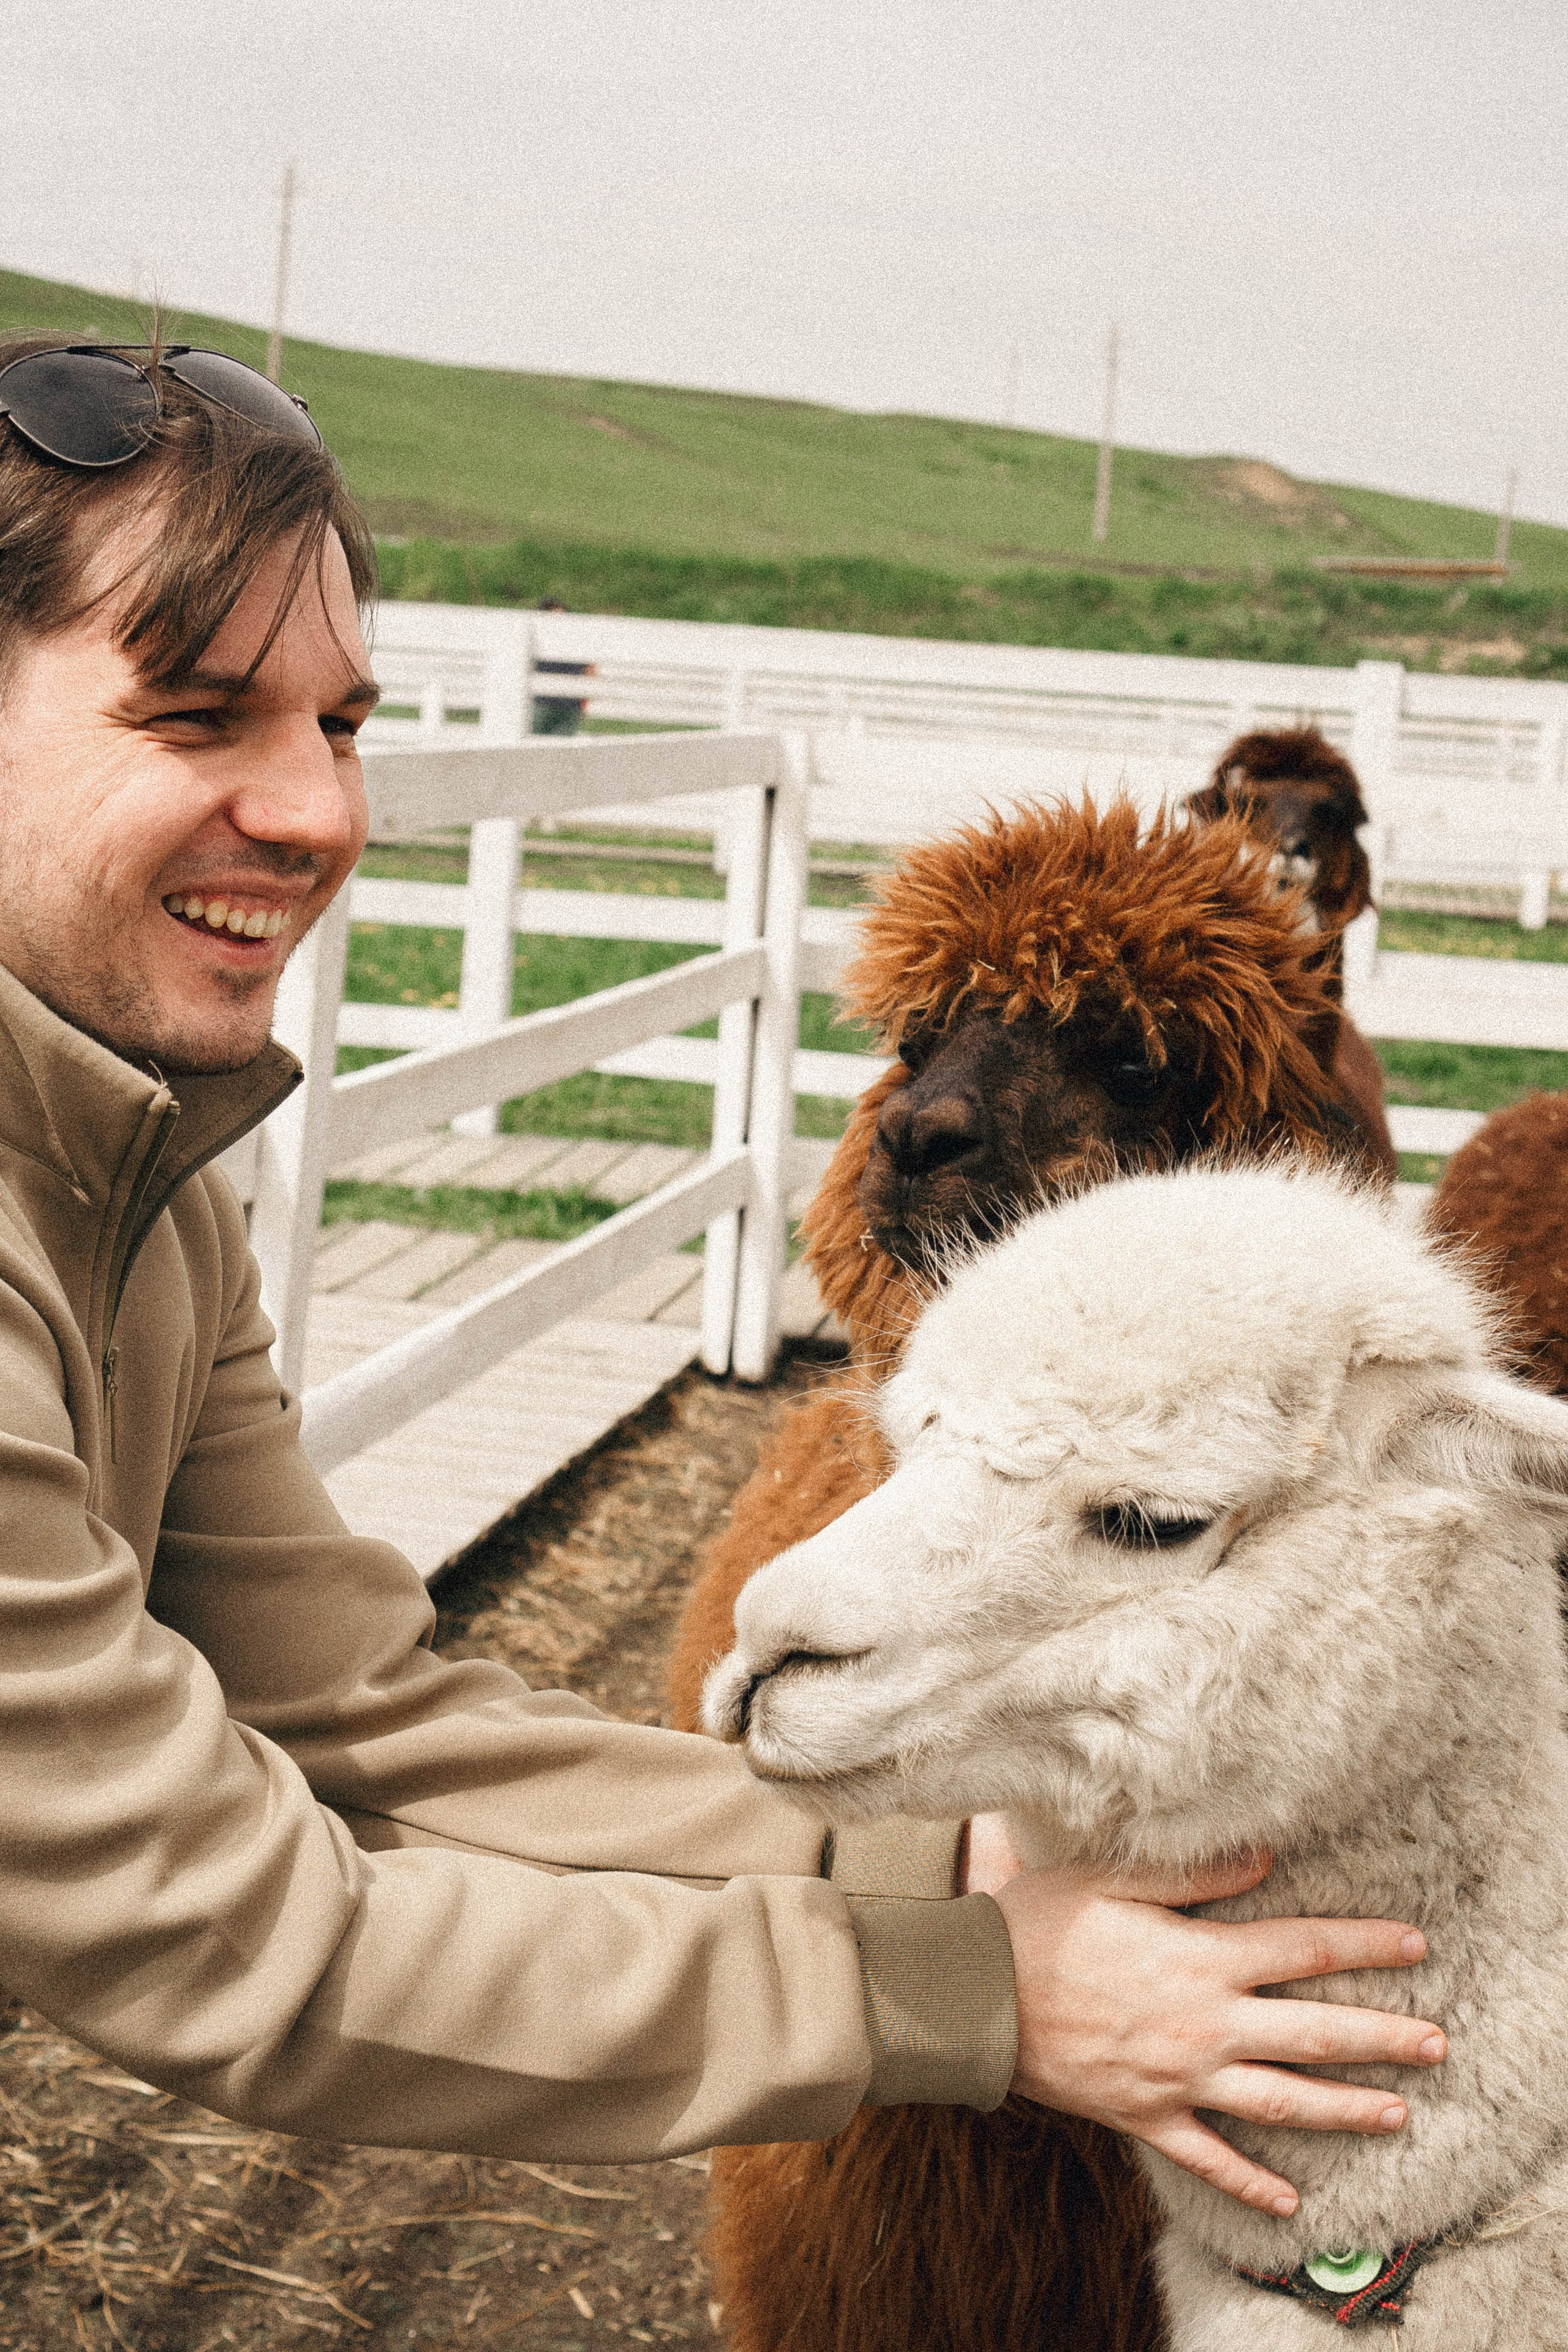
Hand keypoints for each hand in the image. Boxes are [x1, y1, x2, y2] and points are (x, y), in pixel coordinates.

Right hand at [966, 1824, 1445, 2218]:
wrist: (974, 1997)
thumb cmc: (1039, 1923)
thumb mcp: (1113, 1877)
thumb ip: (1197, 1873)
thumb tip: (1268, 1857)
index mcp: (1202, 1958)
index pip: (1303, 1949)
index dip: (1364, 1945)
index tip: (1414, 1945)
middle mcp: (1205, 2024)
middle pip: (1313, 2032)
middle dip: (1382, 2037)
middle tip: (1437, 2044)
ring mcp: (1179, 2078)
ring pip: (1280, 2102)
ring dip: (1344, 2109)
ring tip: (1396, 2114)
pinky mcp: (1145, 2116)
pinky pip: (1209, 2158)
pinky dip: (1250, 2182)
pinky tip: (1288, 2199)